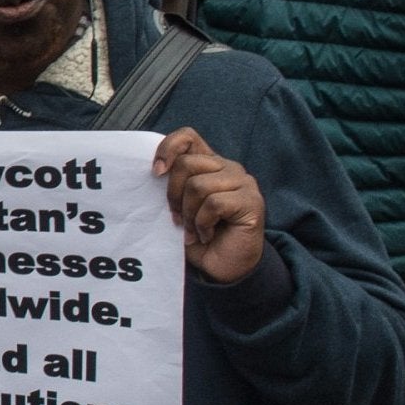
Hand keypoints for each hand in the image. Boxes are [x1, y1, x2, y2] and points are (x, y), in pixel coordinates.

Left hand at [152, 128, 266, 284]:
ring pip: (198, 185)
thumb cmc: (199, 236)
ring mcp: (243, 183)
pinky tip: (207, 234)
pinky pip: (214, 203)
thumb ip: (171, 185)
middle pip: (186, 163)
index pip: (188, 137)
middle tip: (178, 218)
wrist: (224, 267)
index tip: (156, 172)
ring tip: (195, 230)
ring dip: (189, 214)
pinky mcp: (251, 201)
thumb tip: (153, 171)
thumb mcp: (178, 207)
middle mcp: (227, 168)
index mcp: (208, 164)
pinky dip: (203, 223)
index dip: (168, 148)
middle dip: (173, 195)